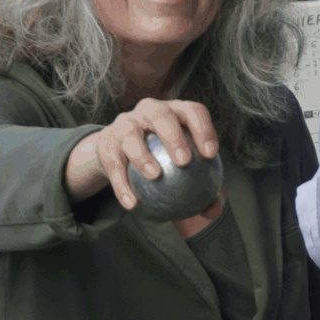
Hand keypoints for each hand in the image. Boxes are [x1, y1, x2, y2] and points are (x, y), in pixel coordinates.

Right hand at [63, 98, 219, 207]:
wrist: (122, 154)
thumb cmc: (166, 160)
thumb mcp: (183, 168)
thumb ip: (201, 187)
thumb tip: (213, 210)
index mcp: (176, 111)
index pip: (193, 112)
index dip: (204, 129)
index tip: (210, 155)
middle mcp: (150, 110)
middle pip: (161, 116)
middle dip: (173, 136)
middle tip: (184, 162)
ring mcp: (126, 123)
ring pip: (131, 136)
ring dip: (143, 156)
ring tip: (155, 176)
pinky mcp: (106, 140)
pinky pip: (113, 164)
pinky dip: (121, 185)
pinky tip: (132, 204)